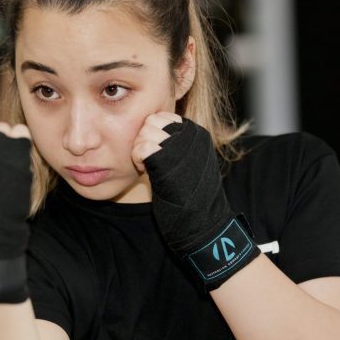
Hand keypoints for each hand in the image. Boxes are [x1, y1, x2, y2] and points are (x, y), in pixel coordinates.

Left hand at [141, 117, 259, 291]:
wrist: (203, 223)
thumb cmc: (193, 198)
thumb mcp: (189, 162)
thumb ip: (174, 144)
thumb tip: (151, 128)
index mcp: (198, 133)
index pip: (162, 116)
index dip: (153, 133)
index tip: (156, 153)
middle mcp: (191, 136)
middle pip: (151, 121)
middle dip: (143, 139)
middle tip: (149, 161)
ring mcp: (180, 147)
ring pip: (144, 132)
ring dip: (139, 150)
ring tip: (148, 167)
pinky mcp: (167, 161)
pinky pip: (141, 148)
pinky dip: (137, 160)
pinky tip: (144, 172)